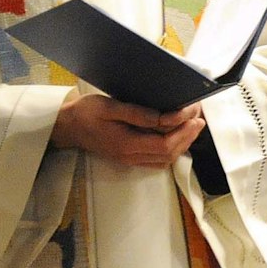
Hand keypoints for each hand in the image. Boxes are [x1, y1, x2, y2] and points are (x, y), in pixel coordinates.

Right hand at [52, 93, 204, 168]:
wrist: (67, 127)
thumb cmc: (86, 114)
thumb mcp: (110, 107)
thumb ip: (137, 113)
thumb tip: (162, 116)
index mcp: (126, 143)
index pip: (164, 144)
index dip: (183, 131)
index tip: (193, 115)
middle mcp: (130, 155)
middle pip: (169, 153)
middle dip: (188, 136)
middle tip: (199, 119)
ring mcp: (130, 159)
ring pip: (165, 159)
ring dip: (183, 143)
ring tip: (193, 126)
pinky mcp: (129, 157)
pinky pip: (157, 160)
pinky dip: (172, 150)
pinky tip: (178, 137)